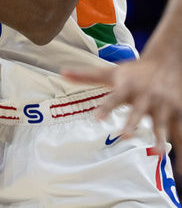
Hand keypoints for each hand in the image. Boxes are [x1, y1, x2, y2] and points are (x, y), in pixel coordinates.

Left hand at [63, 56, 181, 153]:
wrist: (167, 61)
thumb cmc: (134, 70)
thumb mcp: (110, 71)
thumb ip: (86, 76)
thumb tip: (61, 72)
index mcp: (127, 87)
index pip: (114, 97)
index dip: (106, 107)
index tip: (97, 118)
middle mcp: (145, 97)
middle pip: (137, 112)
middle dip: (132, 124)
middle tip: (124, 136)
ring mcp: (163, 106)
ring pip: (161, 124)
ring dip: (159, 138)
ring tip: (157, 153)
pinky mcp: (177, 113)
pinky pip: (180, 134)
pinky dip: (180, 150)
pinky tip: (179, 170)